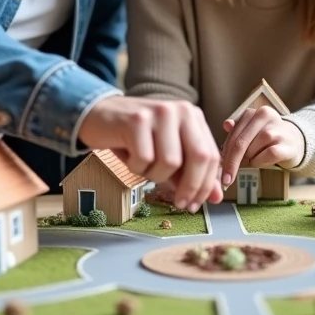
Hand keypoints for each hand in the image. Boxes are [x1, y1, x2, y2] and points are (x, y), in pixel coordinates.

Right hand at [78, 96, 222, 211]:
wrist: (98, 116)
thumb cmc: (135, 138)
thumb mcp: (168, 153)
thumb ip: (192, 172)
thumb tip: (216, 197)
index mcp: (193, 116)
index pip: (211, 155)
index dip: (206, 184)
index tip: (195, 203)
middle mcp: (180, 110)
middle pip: (199, 157)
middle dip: (190, 187)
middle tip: (179, 203)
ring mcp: (159, 112)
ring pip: (170, 162)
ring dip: (155, 175)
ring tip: (142, 166)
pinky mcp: (137, 120)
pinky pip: (144, 159)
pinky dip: (136, 167)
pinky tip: (129, 157)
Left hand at [219, 106, 304, 187]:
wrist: (294, 141)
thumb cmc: (265, 139)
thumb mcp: (249, 132)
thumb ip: (236, 132)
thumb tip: (226, 125)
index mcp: (252, 113)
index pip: (233, 134)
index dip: (224, 152)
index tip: (218, 167)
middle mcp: (265, 116)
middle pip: (240, 143)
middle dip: (231, 163)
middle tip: (226, 179)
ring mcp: (277, 129)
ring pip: (252, 150)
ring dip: (249, 160)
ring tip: (254, 158)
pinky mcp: (287, 144)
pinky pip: (267, 156)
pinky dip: (260, 162)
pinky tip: (261, 161)